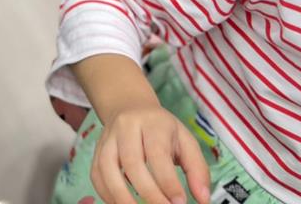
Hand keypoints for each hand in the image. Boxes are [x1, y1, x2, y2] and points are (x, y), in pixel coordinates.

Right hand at [92, 106, 210, 203]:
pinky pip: (96, 174)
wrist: (129, 107)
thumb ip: (197, 170)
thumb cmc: (161, 129)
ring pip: (107, 167)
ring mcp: (107, 138)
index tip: (179, 203)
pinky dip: (106, 194)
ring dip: (121, 196)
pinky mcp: (96, 150)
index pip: (158, 153)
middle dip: (148, 193)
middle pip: (132, 161)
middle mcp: (126, 128)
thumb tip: (203, 200)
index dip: (168, 181)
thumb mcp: (186, 141)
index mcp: (152, 123)